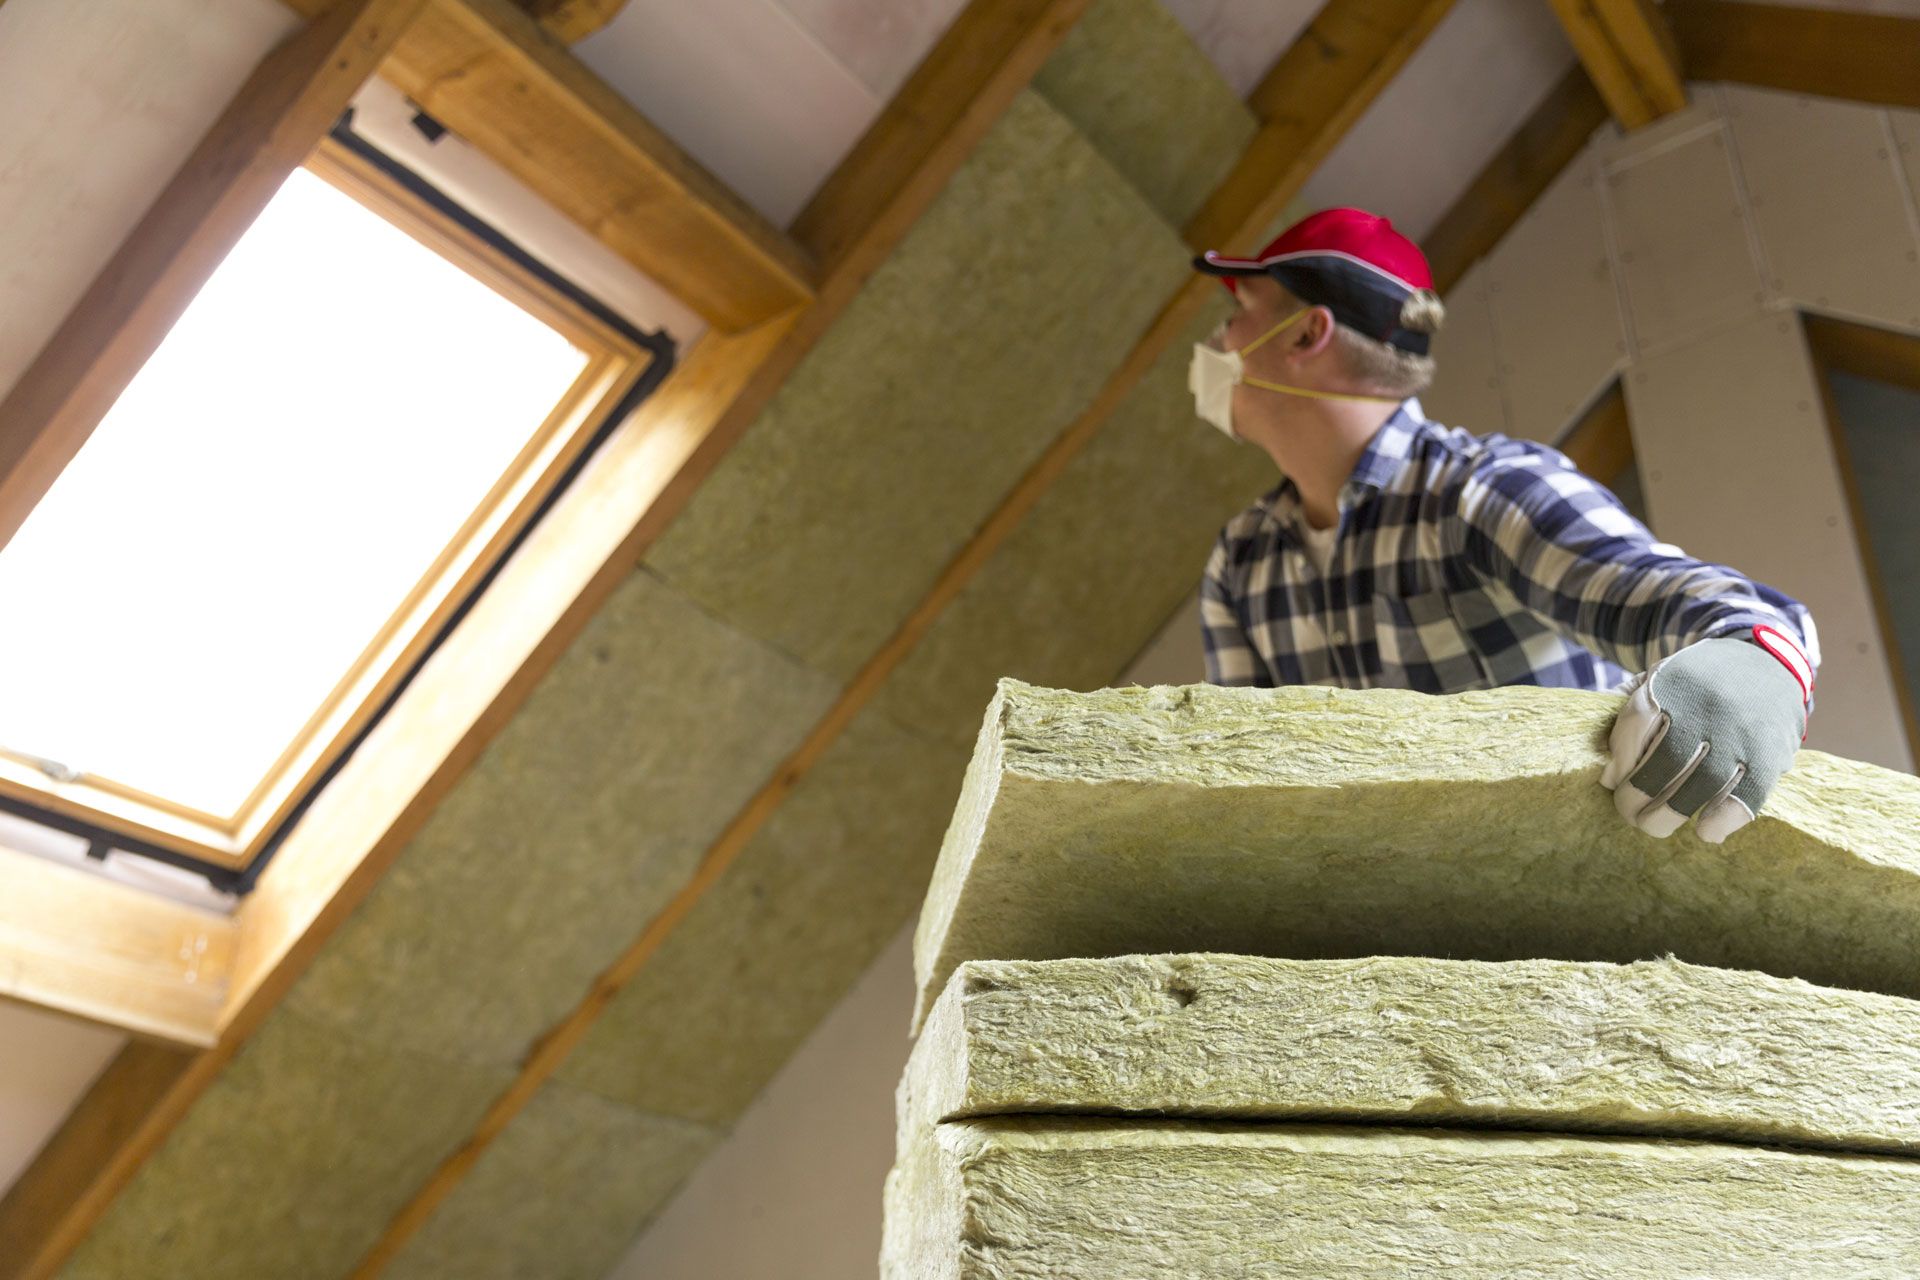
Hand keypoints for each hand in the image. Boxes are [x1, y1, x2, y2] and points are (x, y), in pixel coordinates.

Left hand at [1601, 627, 1812, 842]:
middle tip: (1629, 814)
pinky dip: (1723, 819)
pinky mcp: (1770, 756)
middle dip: (1639, 796)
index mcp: (1675, 682)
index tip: (1612, 783)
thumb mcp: (1657, 677)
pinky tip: (1705, 831)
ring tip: (1654, 825)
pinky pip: (1747, 795)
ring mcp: (1741, 733)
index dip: (1621, 761)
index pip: (1638, 723)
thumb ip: (1627, 717)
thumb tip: (1608, 775)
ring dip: (1672, 812)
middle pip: (1667, 759)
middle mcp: (1709, 707)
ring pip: (1704, 782)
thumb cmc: (1695, 683)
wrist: (1766, 663)